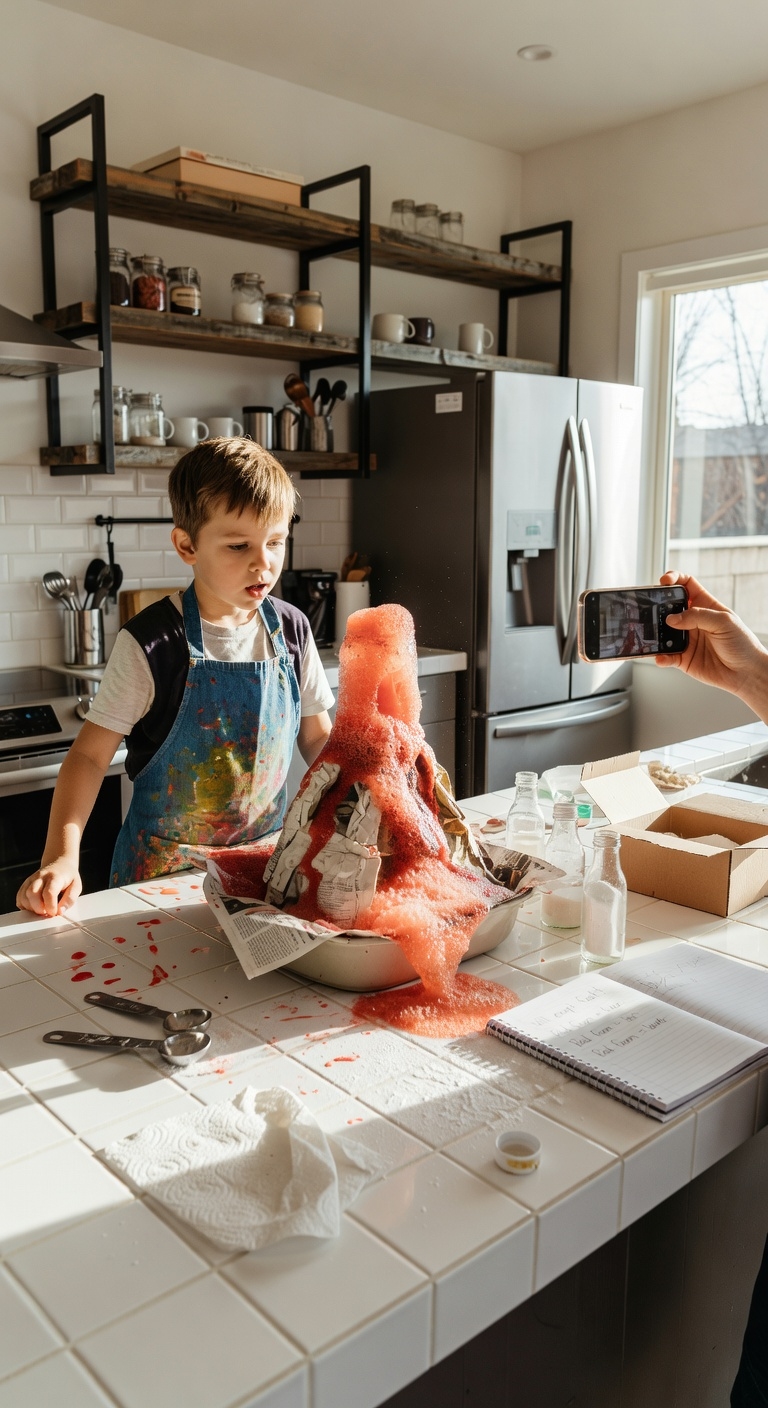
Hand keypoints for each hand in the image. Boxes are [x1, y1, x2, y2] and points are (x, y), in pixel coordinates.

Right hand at [16, 860, 81, 916]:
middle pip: (32, 893)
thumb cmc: (68, 877)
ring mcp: (31, 880)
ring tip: (42, 909)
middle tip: (47, 913)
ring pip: (24, 896)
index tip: (54, 913)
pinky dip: (25, 906)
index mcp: (55, 877)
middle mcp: (41, 877)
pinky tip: (34, 906)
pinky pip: (19, 897)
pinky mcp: (25, 884)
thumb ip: (70, 899)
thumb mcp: (76, 886)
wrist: (59, 863)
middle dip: (38, 908)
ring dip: (31, 908)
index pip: (49, 892)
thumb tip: (60, 911)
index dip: (51, 906)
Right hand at [656, 571, 767, 699]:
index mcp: (705, 605)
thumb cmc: (742, 644)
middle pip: (669, 607)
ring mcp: (686, 639)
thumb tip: (672, 619)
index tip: (664, 581)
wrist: (746, 672)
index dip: (674, 579)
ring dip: (656, 633)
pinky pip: (666, 656)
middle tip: (653, 609)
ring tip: (654, 635)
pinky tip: (662, 657)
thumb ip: (698, 617)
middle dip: (658, 606)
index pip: (686, 585)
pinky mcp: (683, 658)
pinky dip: (661, 657)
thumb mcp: (724, 622)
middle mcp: (693, 621)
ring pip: (663, 632)